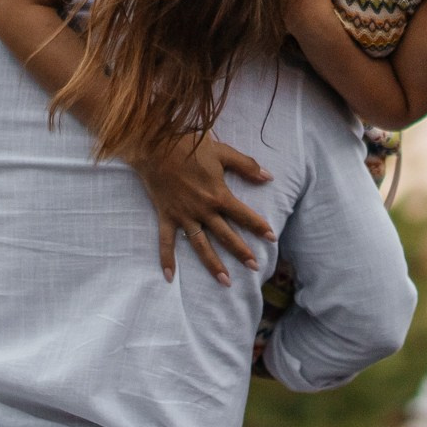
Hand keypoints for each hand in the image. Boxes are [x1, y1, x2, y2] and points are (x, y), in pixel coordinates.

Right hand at [129, 133, 273, 283]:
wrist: (153, 146)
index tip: (272, 238)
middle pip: (226, 236)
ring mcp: (184, 216)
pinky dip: (167, 259)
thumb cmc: (188, 145)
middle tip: (255, 267)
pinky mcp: (166, 216)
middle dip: (242, 252)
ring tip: (225, 281)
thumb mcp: (222, 151)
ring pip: (201, 245)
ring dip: (213, 264)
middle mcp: (202, 210)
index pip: (244, 215)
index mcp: (218, 195)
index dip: (259, 226)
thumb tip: (269, 177)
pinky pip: (166, 242)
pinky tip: (170, 277)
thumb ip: (246, 165)